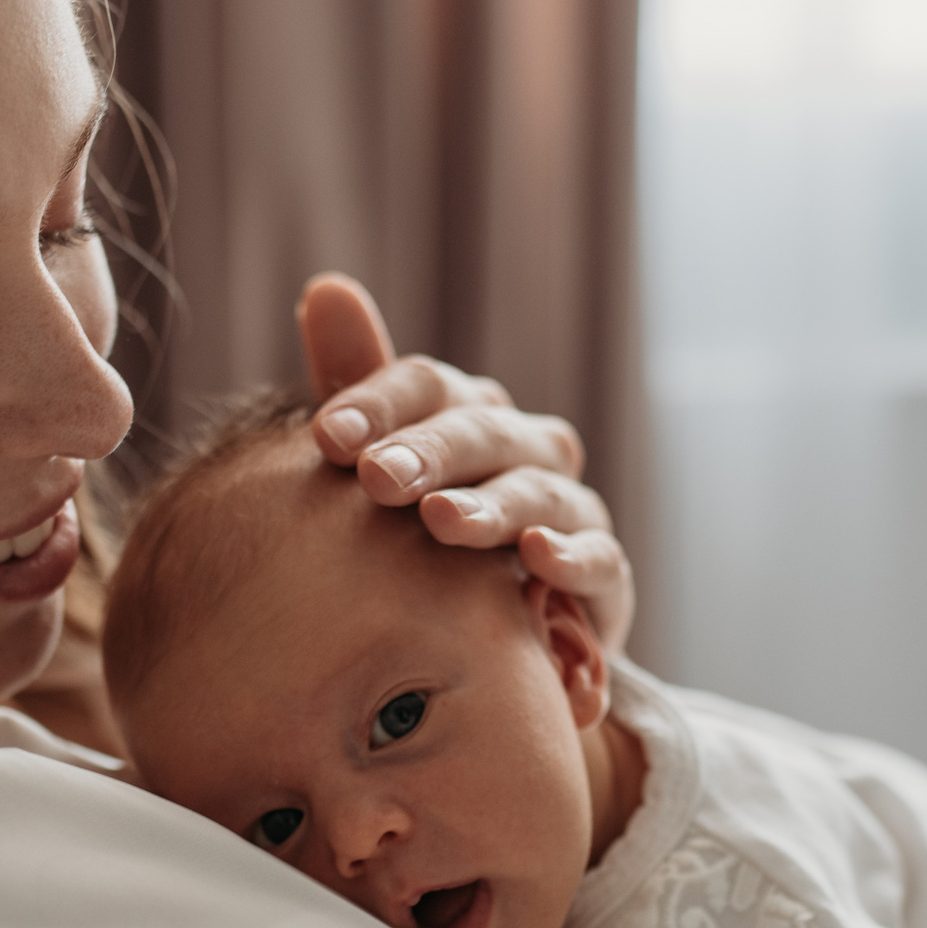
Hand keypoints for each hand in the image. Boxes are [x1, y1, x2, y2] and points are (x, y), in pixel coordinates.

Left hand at [296, 273, 635, 650]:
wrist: (484, 639)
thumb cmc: (420, 545)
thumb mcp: (379, 466)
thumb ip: (356, 385)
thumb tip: (323, 288)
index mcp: (467, 414)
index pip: (426, 386)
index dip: (378, 403)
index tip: (326, 437)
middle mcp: (525, 449)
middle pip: (481, 431)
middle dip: (429, 452)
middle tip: (377, 477)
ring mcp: (568, 510)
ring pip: (537, 492)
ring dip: (491, 504)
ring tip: (441, 521)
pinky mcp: (602, 578)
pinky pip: (599, 561)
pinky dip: (572, 556)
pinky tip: (536, 556)